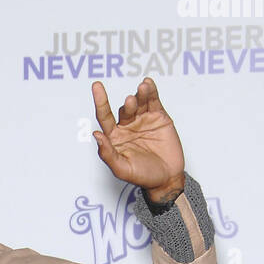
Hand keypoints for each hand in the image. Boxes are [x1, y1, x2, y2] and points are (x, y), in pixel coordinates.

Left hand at [92, 78, 184, 200]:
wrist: (167, 179)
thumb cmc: (143, 176)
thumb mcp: (122, 169)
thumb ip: (108, 154)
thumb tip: (96, 135)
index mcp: (115, 137)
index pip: (104, 116)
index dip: (100, 101)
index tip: (97, 86)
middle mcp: (127, 126)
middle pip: (124, 109)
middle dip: (128, 104)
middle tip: (130, 102)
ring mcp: (143, 119)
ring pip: (139, 101)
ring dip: (140, 94)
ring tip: (142, 88)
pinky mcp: (158, 116)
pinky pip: (153, 100)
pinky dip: (151, 91)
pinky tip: (148, 84)